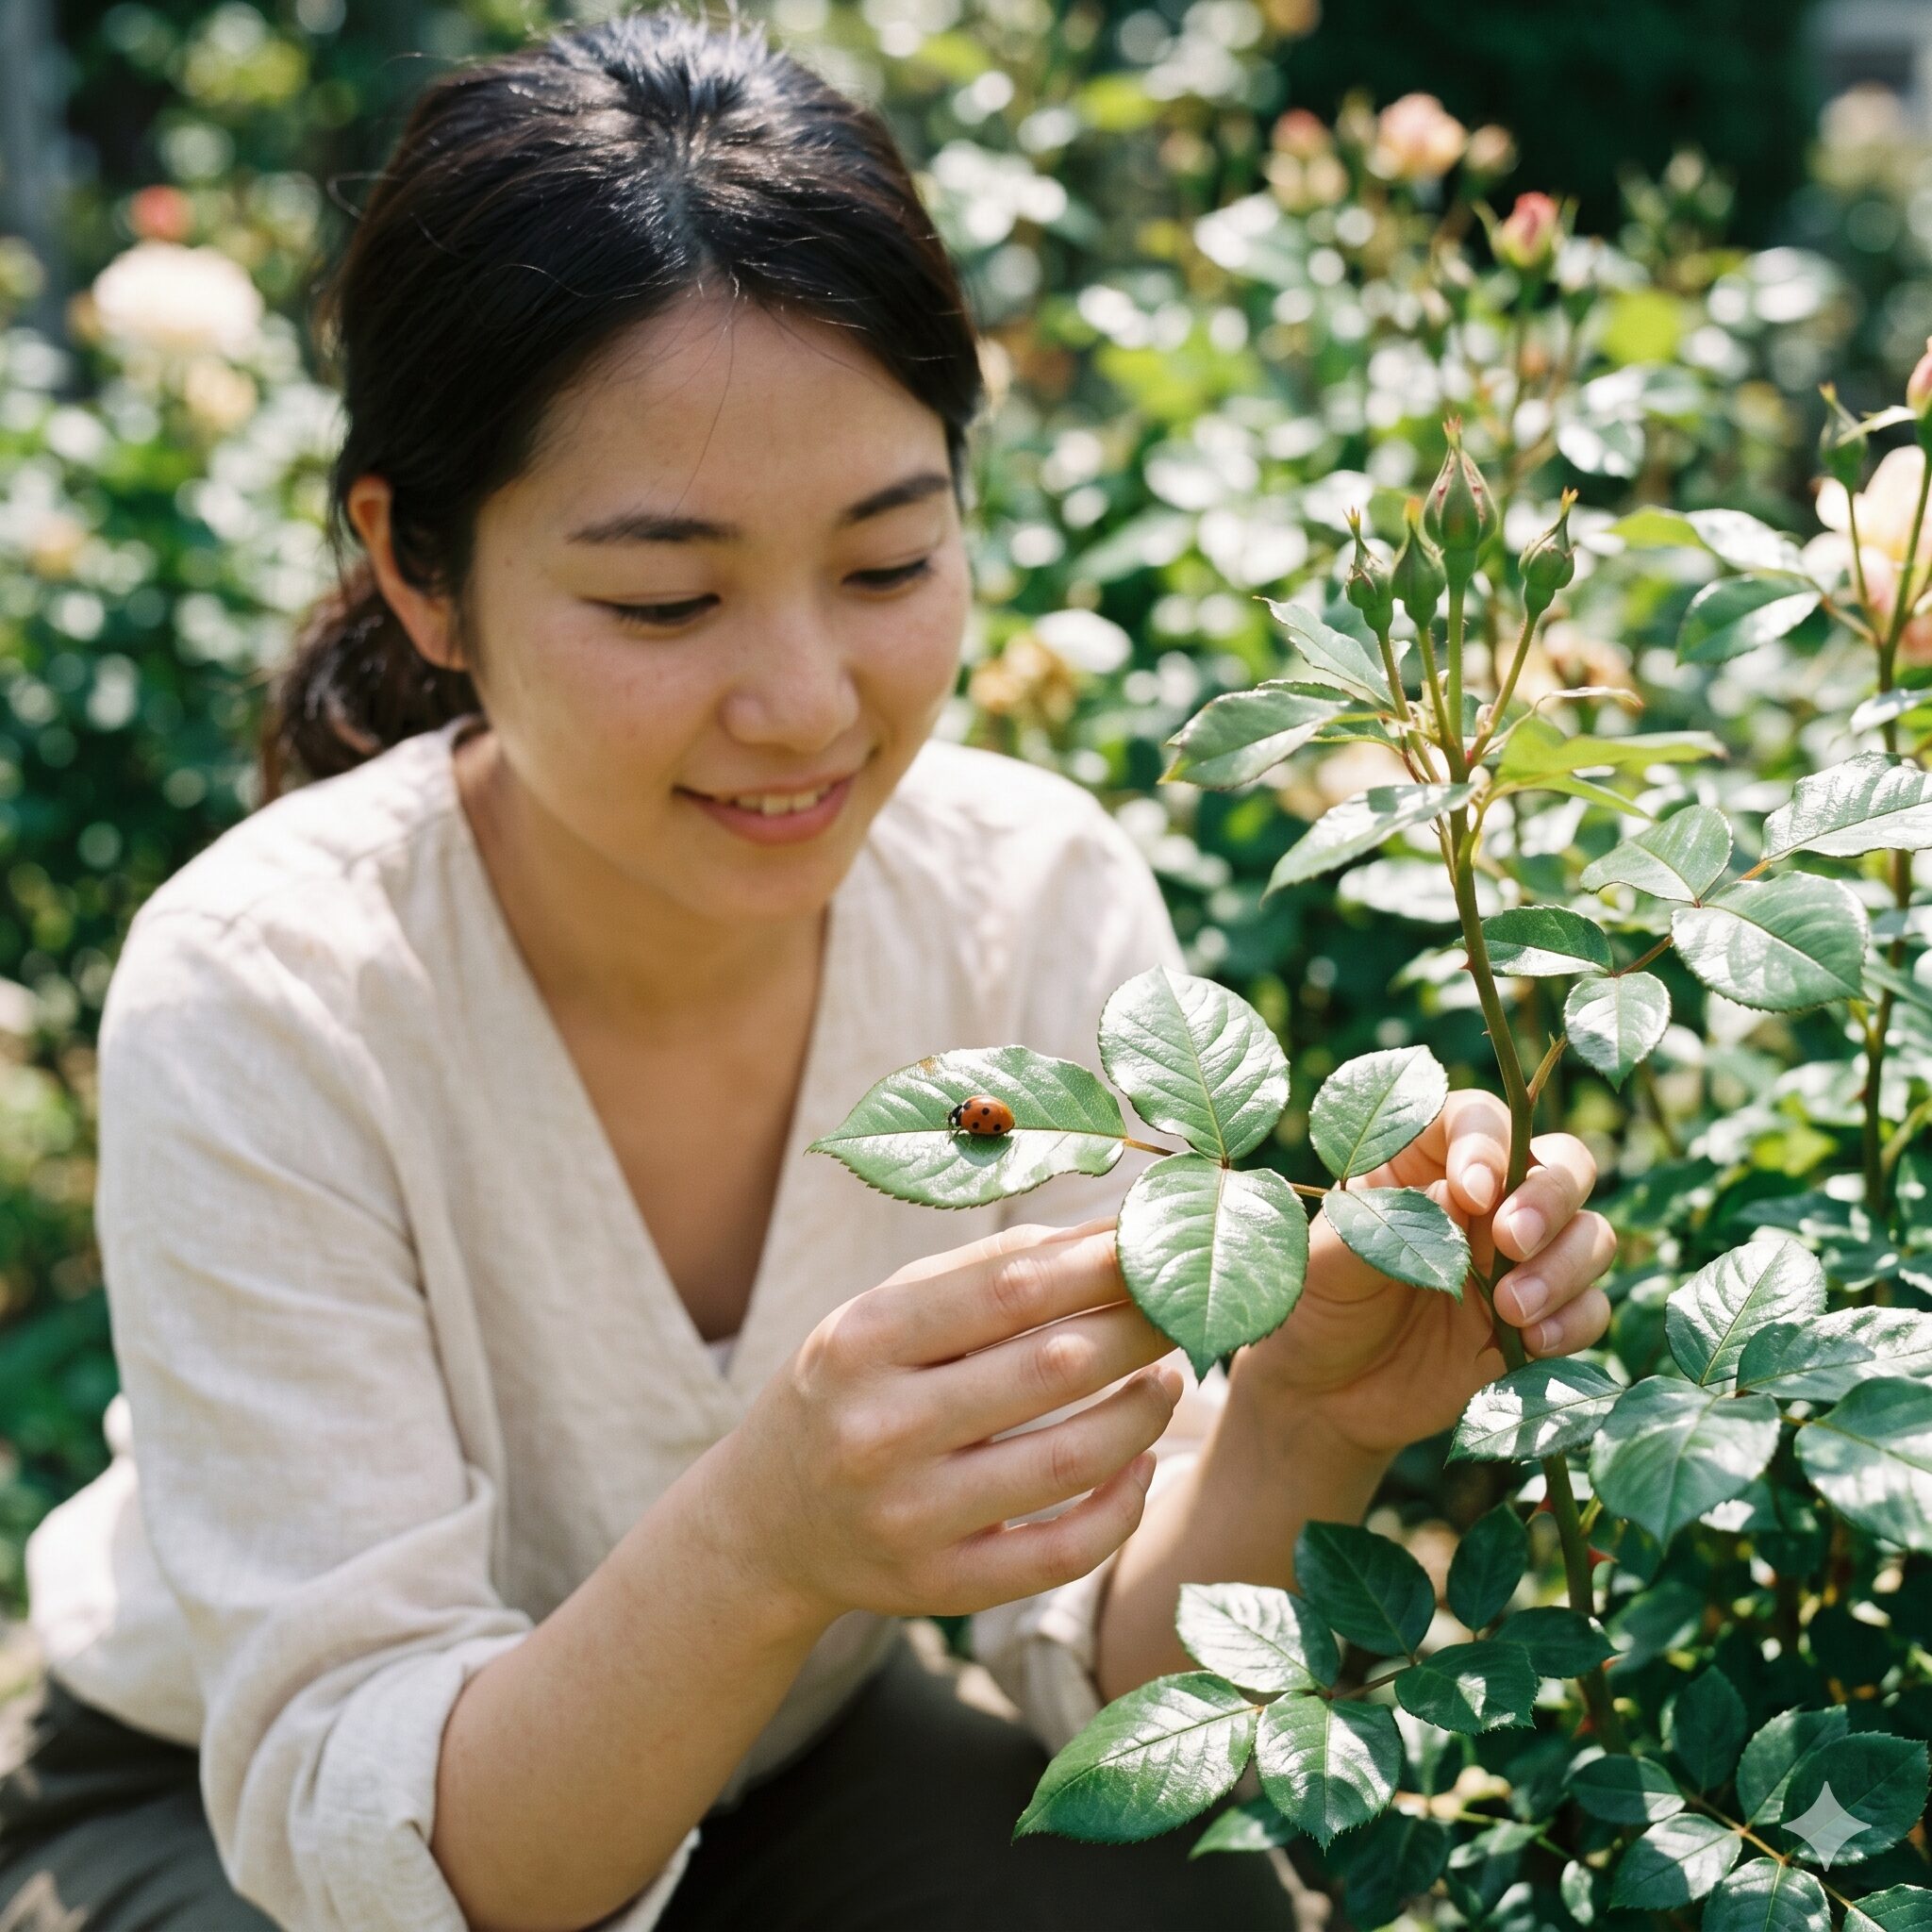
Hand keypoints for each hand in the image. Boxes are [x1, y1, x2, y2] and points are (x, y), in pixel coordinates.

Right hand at [721, 1221, 1179, 1623]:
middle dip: (1141, 1327)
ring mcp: (909, 1517)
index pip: (1010, 1288)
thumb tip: (1106, 1232)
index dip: (1101, 1262)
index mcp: (862, 1339)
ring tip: (1171, 1376)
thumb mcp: (881, 1314)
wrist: (765, 1523)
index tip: (1158, 1241)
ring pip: (1072, 1460)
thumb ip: (984, 1274)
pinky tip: (1142, 1463)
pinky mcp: (941, 1588)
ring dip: (1145, 1411)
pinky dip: (1123, 1506)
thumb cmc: (848, 1388)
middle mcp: (879, 1429)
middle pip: (1053, 1367)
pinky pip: (1064, 1552)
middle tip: (1185, 1304)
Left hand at [1236, 1089, 1615, 1460]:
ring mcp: (1520, 1262)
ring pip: (1591, 1234)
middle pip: (1563, 1164)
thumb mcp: (1328, 1257)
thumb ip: (1390, 1223)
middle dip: (1550, 1199)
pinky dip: (1575, 1320)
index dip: (1490, 1144)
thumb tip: (1463, 1199)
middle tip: (1511, 1241)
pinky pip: (1592, 1308)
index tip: (1472, 1191)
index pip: (1482, 1119)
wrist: (1322, 1395)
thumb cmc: (1314, 1305)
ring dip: (1564, 1267)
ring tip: (1510, 1308)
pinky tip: (1531, 1341)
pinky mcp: (1540, 1321)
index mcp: (1424, 1160)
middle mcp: (1486, 1202)